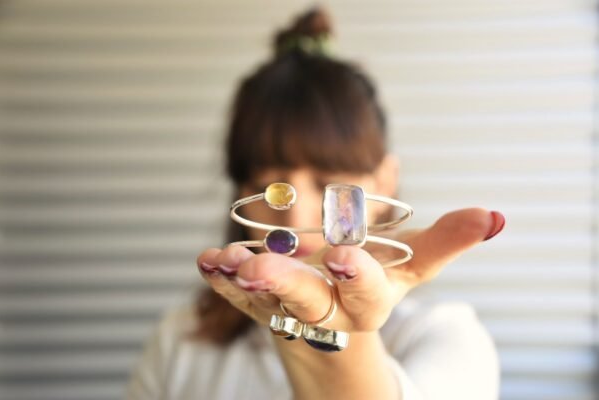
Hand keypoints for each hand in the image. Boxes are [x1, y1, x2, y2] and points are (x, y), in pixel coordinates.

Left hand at [196, 208, 504, 332]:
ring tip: (222, 261)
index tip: (346, 259)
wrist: (334, 322)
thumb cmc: (375, 285)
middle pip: (308, 300)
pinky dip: (220, 278)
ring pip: (264, 301)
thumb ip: (446, 241)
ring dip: (241, 280)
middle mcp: (328, 310)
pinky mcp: (259, 305)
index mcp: (369, 300)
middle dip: (286, 285)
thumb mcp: (411, 265)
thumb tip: (493, 216)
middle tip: (258, 270)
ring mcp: (288, 310)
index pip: (369, 293)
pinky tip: (205, 262)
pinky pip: (237, 294)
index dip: (361, 277)